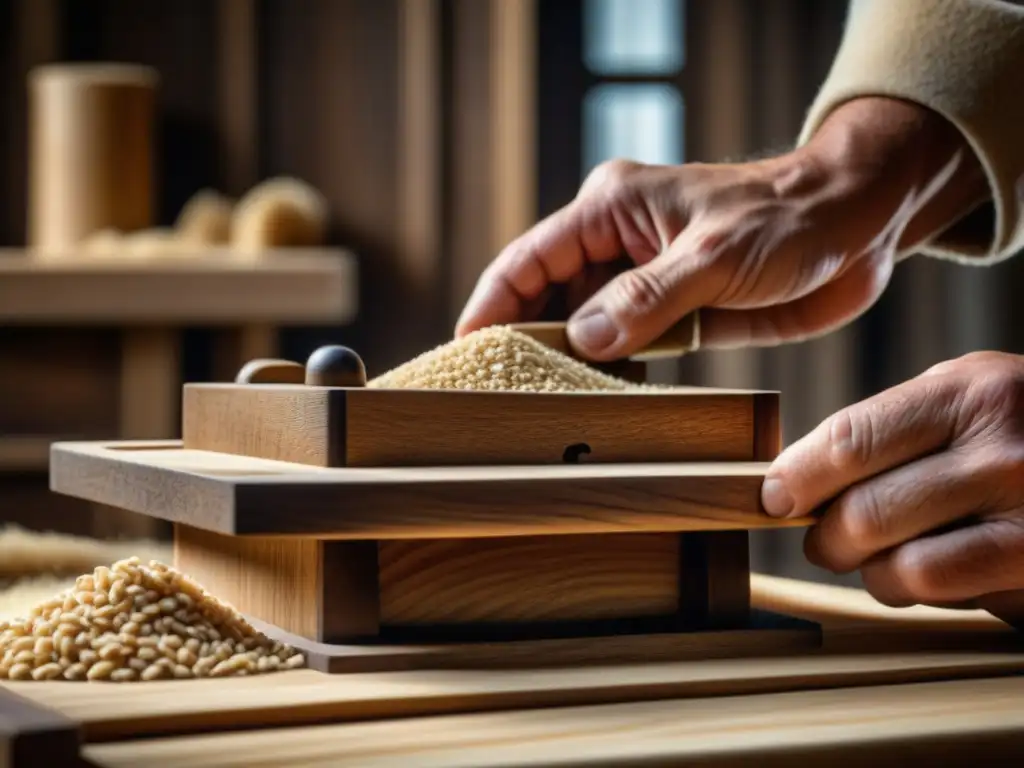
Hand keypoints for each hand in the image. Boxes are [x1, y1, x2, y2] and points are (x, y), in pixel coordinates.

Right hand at [456, 97, 988, 360]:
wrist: (860, 225)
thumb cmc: (790, 218)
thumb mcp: (715, 256)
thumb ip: (648, 298)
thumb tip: (583, 341)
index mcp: (612, 210)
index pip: (529, 260)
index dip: (492, 305)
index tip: (464, 351)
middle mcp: (620, 245)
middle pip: (549, 298)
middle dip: (525, 343)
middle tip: (497, 398)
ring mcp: (647, 281)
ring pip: (587, 328)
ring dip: (569, 364)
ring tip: (541, 412)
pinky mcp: (678, 312)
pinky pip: (629, 348)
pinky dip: (612, 374)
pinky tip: (600, 406)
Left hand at [762, 351, 1023, 628]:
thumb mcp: (975, 392)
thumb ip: (895, 423)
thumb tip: (796, 472)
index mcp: (973, 393)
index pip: (851, 440)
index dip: (796, 477)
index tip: (773, 497)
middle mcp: (1004, 450)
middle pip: (864, 513)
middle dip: (824, 537)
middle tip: (823, 538)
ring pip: (899, 567)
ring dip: (870, 573)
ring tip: (878, 558)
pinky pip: (946, 594)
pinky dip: (916, 592)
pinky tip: (925, 575)